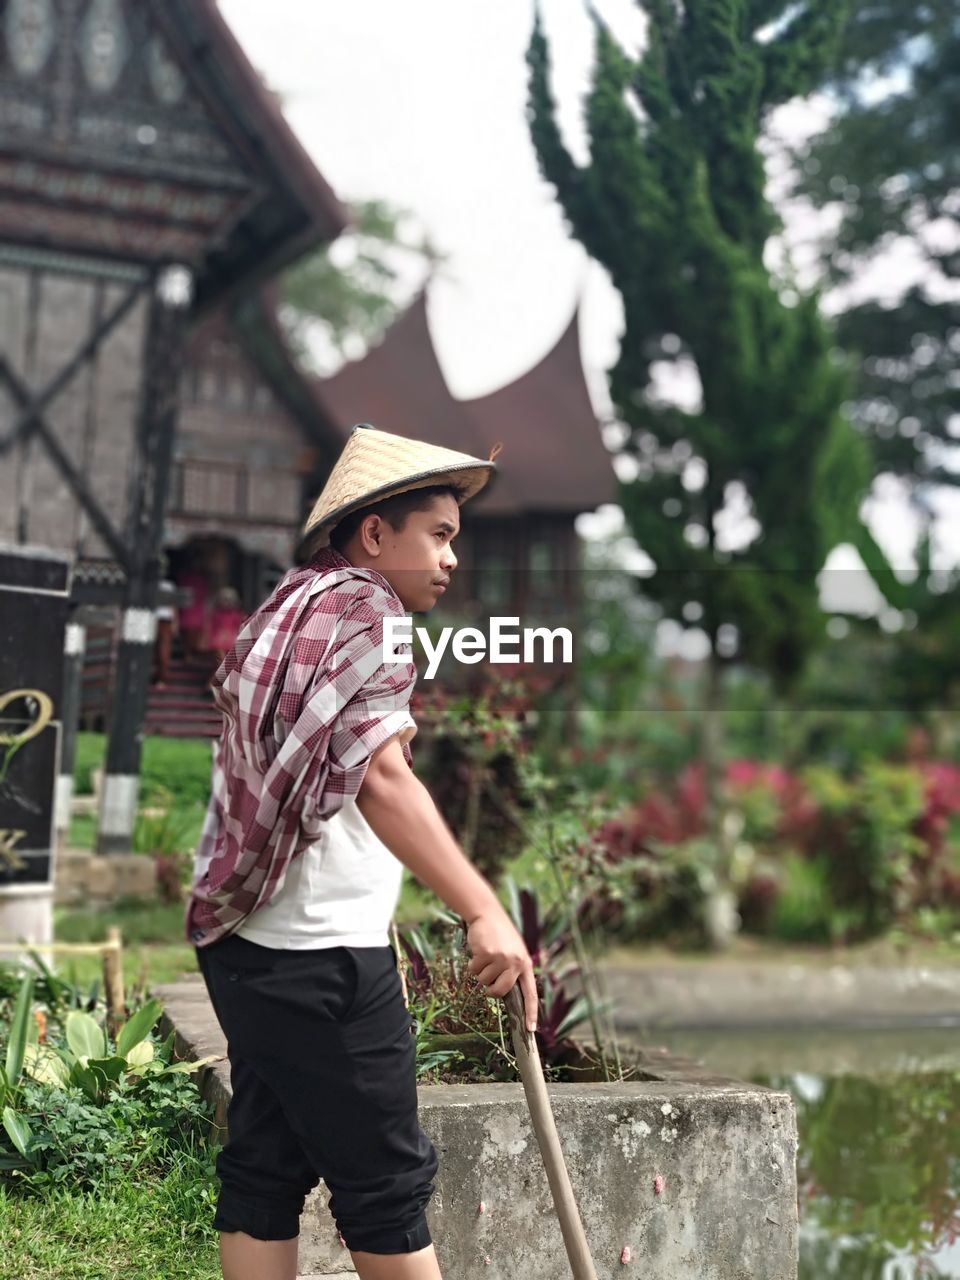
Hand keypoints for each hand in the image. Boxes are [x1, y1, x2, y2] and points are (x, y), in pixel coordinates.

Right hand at [466, 910, 538, 1032]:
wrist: (488, 914)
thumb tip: (507, 994)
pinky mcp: (486, 954)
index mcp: (525, 964)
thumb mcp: (515, 951)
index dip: (530, 1012)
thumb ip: (514, 970)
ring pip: (484, 981)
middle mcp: (515, 962)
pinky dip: (472, 963)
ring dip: (480, 971)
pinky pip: (474, 970)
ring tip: (486, 955)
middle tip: (489, 979)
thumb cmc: (501, 935)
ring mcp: (501, 958)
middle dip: (491, 989)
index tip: (530, 1029)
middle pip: (500, 991)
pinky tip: (478, 950)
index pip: (530, 993)